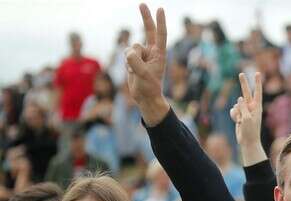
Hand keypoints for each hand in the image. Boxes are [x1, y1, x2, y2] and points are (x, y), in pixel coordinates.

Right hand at [125, 4, 169, 125]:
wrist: (144, 97)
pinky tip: (132, 72)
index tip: (160, 9)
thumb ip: (135, 62)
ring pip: (131, 47)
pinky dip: (126, 63)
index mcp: (160, 54)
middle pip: (148, 31)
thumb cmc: (149, 87)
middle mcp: (152, 52)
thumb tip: (128, 52)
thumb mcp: (143, 75)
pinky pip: (126, 54)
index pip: (160, 35)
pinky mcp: (133, 59)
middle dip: (145, 17)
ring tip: (136, 72)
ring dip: (131, 59)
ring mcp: (142, 55)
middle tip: (142, 4)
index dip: (160, 22)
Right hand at [230, 72, 262, 146]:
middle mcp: (251, 107)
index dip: (257, 82)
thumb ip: (243, 107)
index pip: (257, 92)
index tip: (257, 73)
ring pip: (236, 105)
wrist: (247, 141)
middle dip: (243, 83)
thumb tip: (239, 99)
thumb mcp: (247, 118)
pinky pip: (233, 111)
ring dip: (236, 112)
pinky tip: (237, 122)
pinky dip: (233, 115)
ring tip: (241, 121)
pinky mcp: (239, 115)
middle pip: (246, 92)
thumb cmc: (250, 131)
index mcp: (257, 107)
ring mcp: (245, 111)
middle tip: (241, 73)